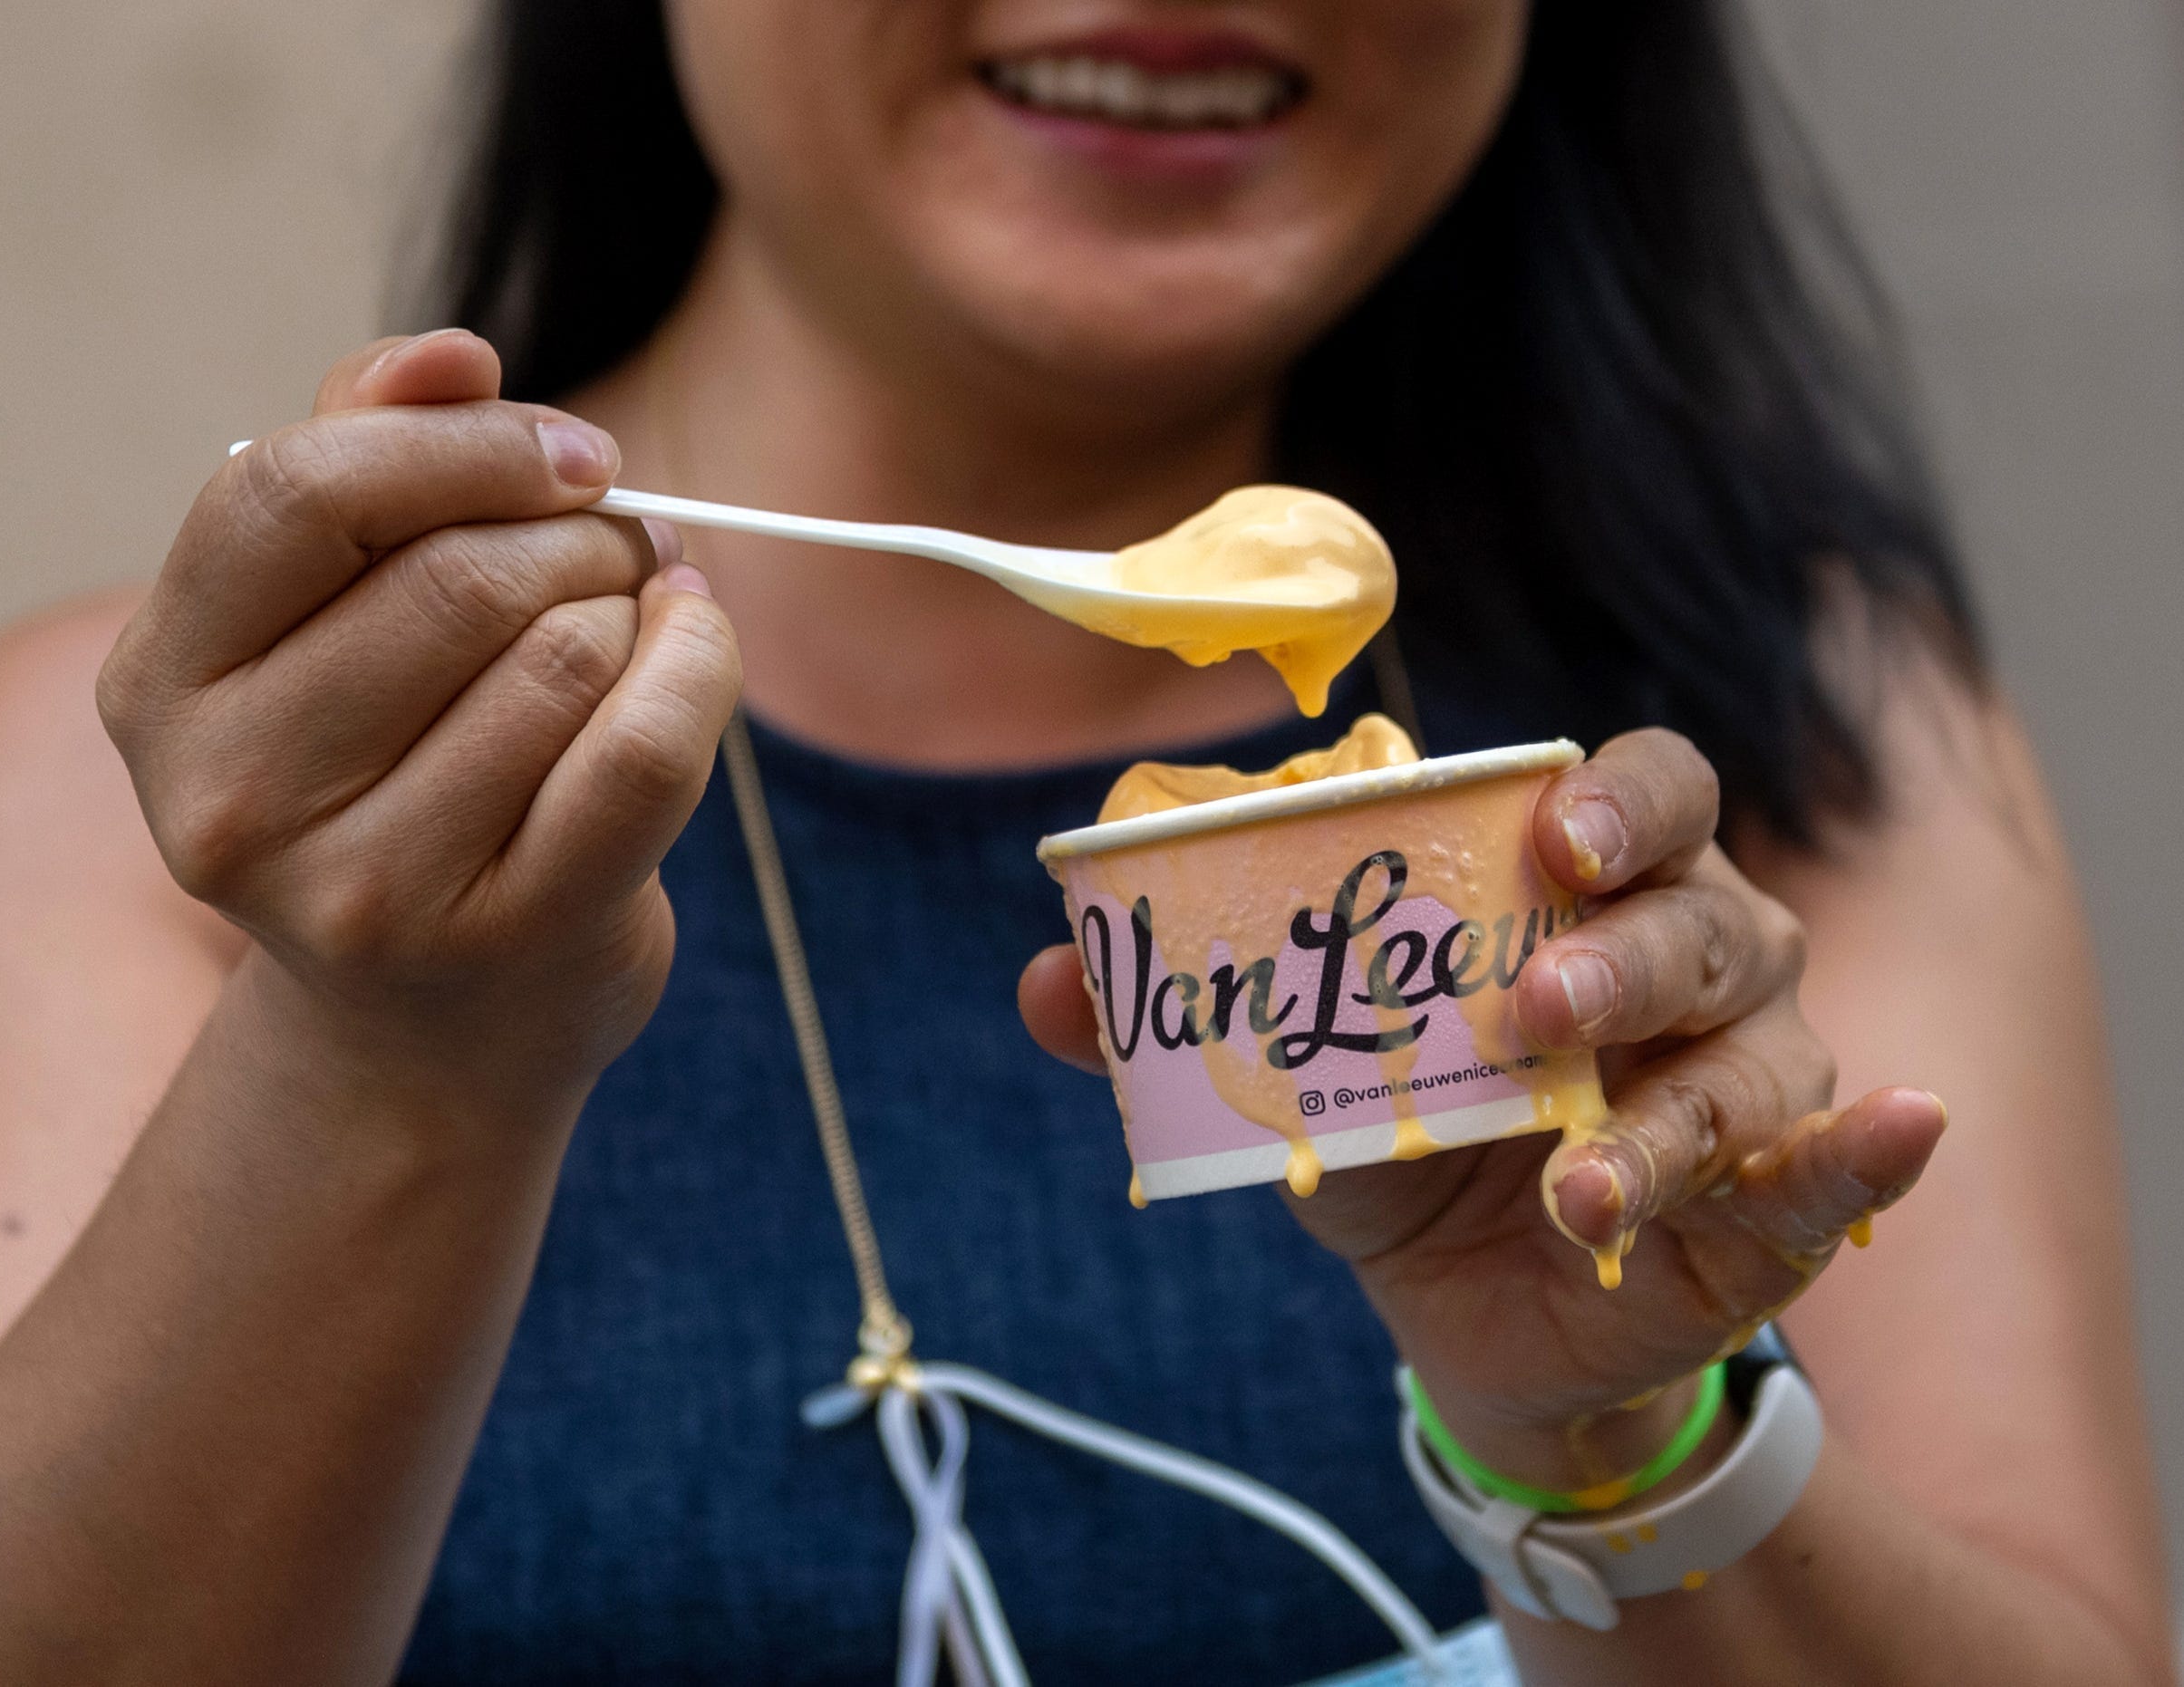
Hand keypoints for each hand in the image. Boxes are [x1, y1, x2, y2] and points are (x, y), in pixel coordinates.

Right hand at [98, 331, 739, 1125]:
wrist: (436, 1020)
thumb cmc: (394, 769)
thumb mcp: (335, 620)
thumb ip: (370, 457)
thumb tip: (456, 353)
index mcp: (166, 683)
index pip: (294, 494)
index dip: (460, 444)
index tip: (571, 450)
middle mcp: (236, 797)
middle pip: (457, 577)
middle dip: (579, 530)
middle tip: (622, 539)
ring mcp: (366, 886)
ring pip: (564, 655)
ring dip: (636, 604)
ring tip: (633, 620)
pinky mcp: (509, 937)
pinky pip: (646, 749)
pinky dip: (700, 666)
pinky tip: (691, 649)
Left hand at [1019, 728, 1945, 1492]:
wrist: (1456, 1301)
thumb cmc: (1397, 1135)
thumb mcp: (1293, 1074)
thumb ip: (1183, 1016)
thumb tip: (1042, 976)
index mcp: (1584, 892)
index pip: (1641, 794)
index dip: (1614, 798)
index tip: (1550, 834)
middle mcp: (1695, 959)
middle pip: (1705, 916)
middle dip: (1630, 955)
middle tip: (1538, 1005)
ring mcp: (1750, 1078)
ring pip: (1759, 1058)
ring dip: (1681, 1110)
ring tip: (1589, 1178)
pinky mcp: (1771, 1205)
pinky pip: (1837, 1166)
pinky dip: (1863, 1152)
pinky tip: (1895, 1129)